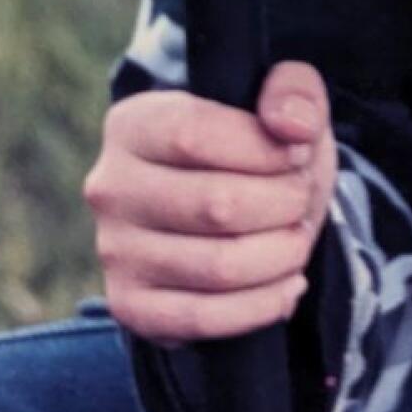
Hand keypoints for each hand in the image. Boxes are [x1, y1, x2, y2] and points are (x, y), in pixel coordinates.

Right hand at [84, 61, 337, 342]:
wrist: (228, 207)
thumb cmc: (254, 149)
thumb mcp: (281, 103)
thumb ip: (294, 92)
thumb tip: (293, 125)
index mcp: (133, 124)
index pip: (195, 133)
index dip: (265, 149)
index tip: (297, 154)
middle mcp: (111, 188)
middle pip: (216, 206)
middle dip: (284, 205)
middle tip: (300, 201)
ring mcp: (115, 252)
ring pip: (218, 268)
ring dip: (283, 255)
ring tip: (295, 237)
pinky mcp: (131, 306)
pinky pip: (203, 319)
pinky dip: (263, 305)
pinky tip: (286, 283)